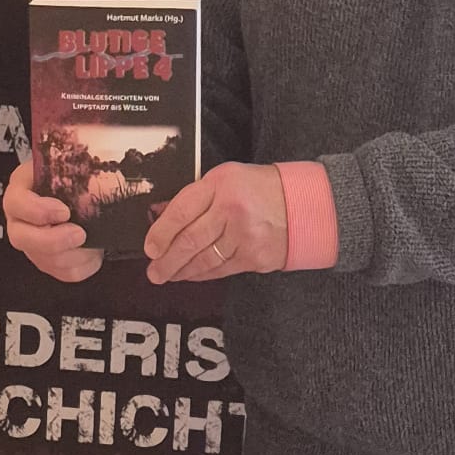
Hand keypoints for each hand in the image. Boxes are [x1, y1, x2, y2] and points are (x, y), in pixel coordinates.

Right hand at [3, 159, 103, 281]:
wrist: (82, 192)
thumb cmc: (74, 174)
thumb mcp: (71, 162)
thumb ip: (78, 165)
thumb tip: (96, 163)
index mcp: (21, 189)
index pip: (16, 202)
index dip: (37, 211)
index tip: (64, 211)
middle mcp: (20, 219)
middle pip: (22, 238)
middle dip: (53, 241)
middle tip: (80, 233)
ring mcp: (32, 242)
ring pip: (43, 260)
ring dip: (73, 256)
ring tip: (93, 242)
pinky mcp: (47, 261)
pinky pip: (62, 274)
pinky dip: (81, 267)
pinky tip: (93, 253)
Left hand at [144, 162, 287, 282]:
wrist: (305, 205)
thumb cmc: (261, 190)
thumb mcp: (226, 179)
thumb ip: (195, 197)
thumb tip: (160, 216)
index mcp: (221, 183)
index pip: (182, 210)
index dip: (161, 233)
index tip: (150, 248)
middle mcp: (232, 208)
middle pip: (190, 240)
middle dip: (167, 260)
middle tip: (154, 271)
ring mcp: (245, 235)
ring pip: (204, 259)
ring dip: (182, 271)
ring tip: (167, 275)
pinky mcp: (255, 256)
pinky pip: (221, 269)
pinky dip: (203, 274)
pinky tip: (192, 275)